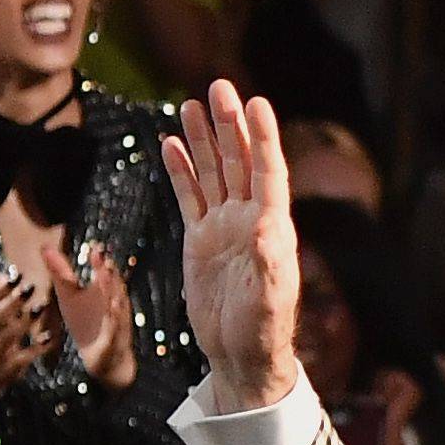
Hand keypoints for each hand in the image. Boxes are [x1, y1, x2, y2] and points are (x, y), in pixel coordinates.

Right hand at [0, 259, 60, 410]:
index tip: (13, 275)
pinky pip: (22, 358)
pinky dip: (36, 347)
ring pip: (7, 337)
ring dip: (24, 321)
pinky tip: (50, 337)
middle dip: (11, 302)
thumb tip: (5, 273)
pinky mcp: (7, 371)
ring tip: (40, 306)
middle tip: (30, 286)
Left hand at [54, 237, 138, 389]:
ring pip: (115, 303)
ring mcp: (115, 321)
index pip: (102, 273)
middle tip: (99, 255)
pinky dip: (114, 318)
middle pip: (110, 284)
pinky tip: (112, 308)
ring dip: (112, 290)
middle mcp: (112, 303)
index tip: (94, 246)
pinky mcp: (113, 340)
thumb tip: (45, 247)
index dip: (98, 261)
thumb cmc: (88, 325)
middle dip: (105, 270)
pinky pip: (114, 328)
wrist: (104, 360)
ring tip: (106, 275)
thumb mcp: (71, 297)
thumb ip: (61, 272)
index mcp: (103, 292)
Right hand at [159, 80, 309, 409]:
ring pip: (214, 174)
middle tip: (218, 87)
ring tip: (191, 105)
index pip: (268, 172)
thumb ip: (268, 265)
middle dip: (229, 125)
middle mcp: (250, 221)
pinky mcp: (201, 241)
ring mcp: (224, 228)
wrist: (241, 357)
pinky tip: (171, 146)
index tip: (256, 103)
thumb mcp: (268, 302)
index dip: (262, 138)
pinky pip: (190, 197)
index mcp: (272, 229)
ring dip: (204, 140)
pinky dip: (182, 171)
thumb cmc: (262, 334)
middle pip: (240, 163)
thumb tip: (264, 226)